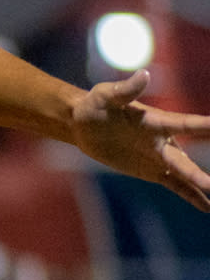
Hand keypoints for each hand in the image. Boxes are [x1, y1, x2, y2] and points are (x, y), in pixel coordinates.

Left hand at [71, 69, 209, 210]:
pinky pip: (173, 184)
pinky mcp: (150, 170)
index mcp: (157, 121)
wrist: (82, 124)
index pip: (187, 124)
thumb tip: (144, 74)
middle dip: (202, 171)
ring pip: (184, 172)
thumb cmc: (95, 104)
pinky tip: (206, 206)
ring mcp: (158, 156)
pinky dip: (190, 194)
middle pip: (185, 158)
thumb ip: (126, 89)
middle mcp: (163, 140)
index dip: (206, 126)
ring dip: (199, 183)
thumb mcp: (106, 96)